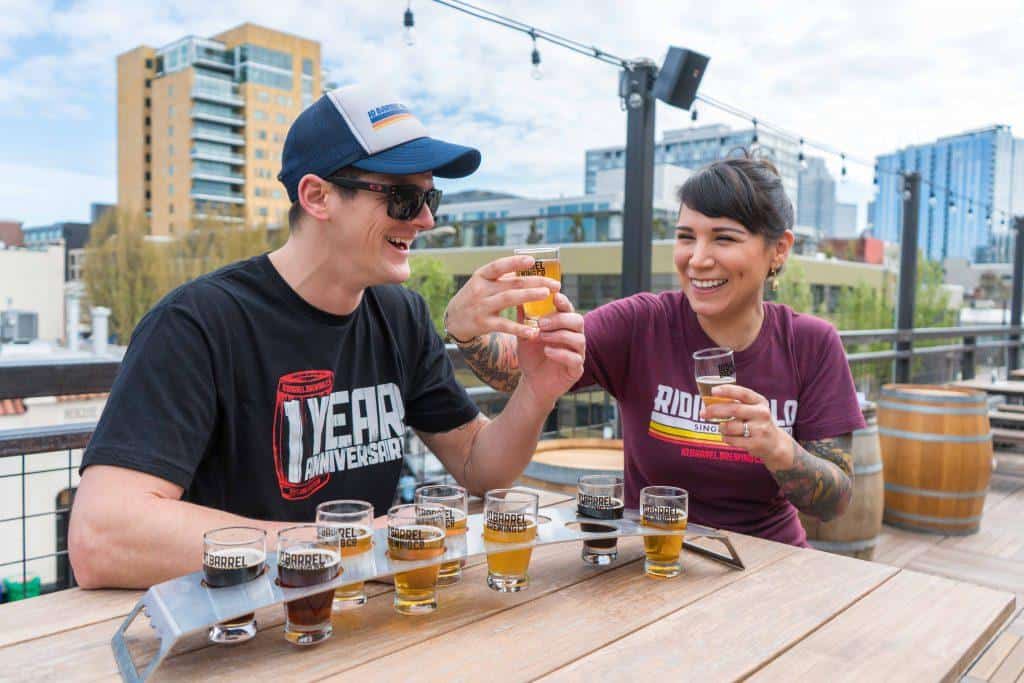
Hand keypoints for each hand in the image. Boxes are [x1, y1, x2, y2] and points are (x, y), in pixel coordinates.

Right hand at [444, 255, 560, 340]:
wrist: (454, 320)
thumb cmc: (474, 297)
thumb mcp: (482, 283)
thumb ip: (502, 276)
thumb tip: (527, 267)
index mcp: (481, 276)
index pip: (498, 266)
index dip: (514, 262)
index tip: (532, 260)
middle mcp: (481, 289)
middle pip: (511, 283)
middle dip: (534, 282)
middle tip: (555, 284)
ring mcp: (482, 306)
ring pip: (508, 299)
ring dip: (529, 296)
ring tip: (546, 295)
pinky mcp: (484, 324)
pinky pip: (505, 325)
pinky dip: (520, 329)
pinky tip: (534, 331)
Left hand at [517, 293, 584, 407]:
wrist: (532, 382)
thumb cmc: (531, 356)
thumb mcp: (525, 336)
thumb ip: (523, 320)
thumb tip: (517, 298)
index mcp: (564, 325)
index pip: (568, 309)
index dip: (563, 301)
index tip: (554, 296)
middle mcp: (574, 336)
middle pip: (577, 320)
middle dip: (560, 319)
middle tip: (541, 322)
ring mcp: (577, 353)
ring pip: (578, 339)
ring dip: (560, 335)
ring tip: (541, 336)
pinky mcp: (576, 369)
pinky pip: (575, 358)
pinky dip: (561, 353)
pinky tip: (547, 351)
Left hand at [699, 383, 793, 468]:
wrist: (774, 444)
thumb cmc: (757, 422)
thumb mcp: (753, 409)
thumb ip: (736, 403)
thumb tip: (710, 399)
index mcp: (760, 401)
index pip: (742, 393)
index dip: (727, 391)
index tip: (712, 391)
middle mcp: (762, 414)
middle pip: (733, 409)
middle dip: (714, 410)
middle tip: (702, 412)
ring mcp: (760, 429)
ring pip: (730, 426)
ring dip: (721, 427)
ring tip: (722, 427)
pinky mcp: (755, 443)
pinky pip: (731, 439)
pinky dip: (725, 437)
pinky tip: (729, 436)